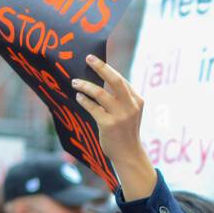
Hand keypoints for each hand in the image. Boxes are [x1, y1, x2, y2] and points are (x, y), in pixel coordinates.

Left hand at [73, 54, 156, 200]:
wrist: (129, 154)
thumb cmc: (126, 131)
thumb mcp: (130, 112)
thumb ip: (122, 98)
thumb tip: (101, 80)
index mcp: (137, 100)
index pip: (121, 79)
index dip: (107, 68)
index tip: (94, 60)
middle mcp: (130, 106)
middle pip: (115, 80)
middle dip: (100, 67)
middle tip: (88, 58)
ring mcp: (120, 116)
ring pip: (100, 93)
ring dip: (85, 85)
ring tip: (75, 82)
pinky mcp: (108, 124)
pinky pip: (92, 107)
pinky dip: (83, 100)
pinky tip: (79, 97)